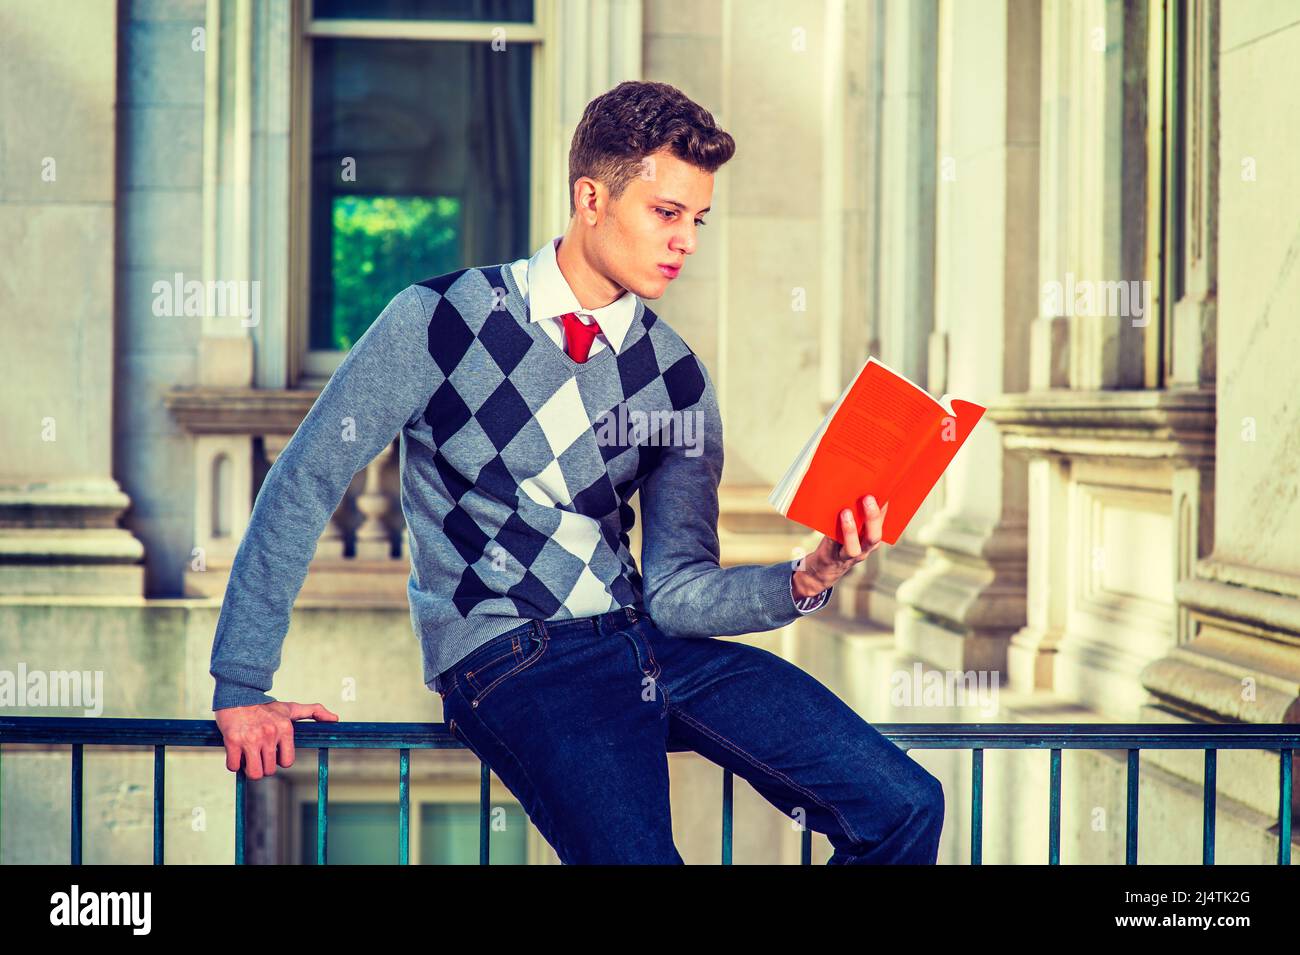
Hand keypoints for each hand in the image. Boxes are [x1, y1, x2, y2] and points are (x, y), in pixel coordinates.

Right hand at [215, 701, 339, 779]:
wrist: (238, 694)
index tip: (272, 751)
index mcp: (285, 729)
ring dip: (249, 769)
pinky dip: (233, 764)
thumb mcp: (290, 708)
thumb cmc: (265, 706)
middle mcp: (270, 734)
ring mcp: (251, 738)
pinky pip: (233, 766)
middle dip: (262, 766)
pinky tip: (235, 753)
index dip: (278, 760)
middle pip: (269, 771)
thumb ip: (314, 712)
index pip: (287, 762)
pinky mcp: (232, 740)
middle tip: (257, 754)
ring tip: (247, 756)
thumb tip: (335, 719)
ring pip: (254, 773)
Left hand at [792, 494, 889, 598]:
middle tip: (868, 498)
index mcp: (873, 539)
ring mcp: (849, 555)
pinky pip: (832, 544)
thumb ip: (858, 515)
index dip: (884, 509)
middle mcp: (865, 549)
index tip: (884, 492)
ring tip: (845, 512)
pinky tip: (827, 517)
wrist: (826, 565)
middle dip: (872, 518)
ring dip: (850, 530)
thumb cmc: (842, 540)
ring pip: (853, 547)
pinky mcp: (832, 555)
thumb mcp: (855, 529)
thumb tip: (858, 489)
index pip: (883, 524)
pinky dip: (830, 532)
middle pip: (874, 537)